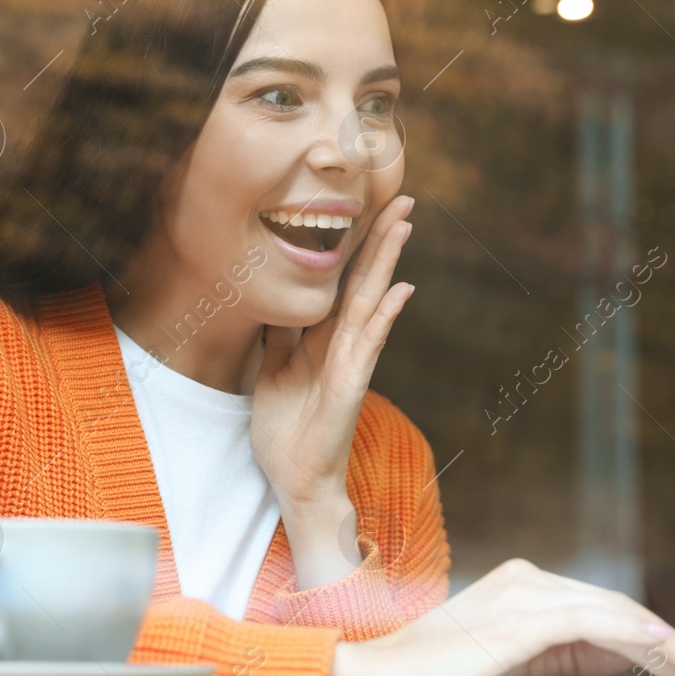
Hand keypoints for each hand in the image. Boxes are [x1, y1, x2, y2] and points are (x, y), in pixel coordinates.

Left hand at [249, 194, 415, 588]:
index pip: (340, 282)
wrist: (294, 479)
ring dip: (388, 262)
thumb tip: (271, 304)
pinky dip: (385, 316)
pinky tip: (402, 289)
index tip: (363, 207)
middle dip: (380, 239)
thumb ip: (276, 338)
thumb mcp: (269, 374)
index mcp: (320, 339)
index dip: (352, 246)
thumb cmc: (285, 433)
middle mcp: (341, 344)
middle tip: (402, 197)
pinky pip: (369, 343)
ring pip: (371, 301)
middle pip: (363, 281)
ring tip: (405, 224)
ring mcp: (350, 362)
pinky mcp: (351, 384)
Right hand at [328, 558, 674, 675]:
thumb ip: (562, 653)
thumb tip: (619, 655)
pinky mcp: (522, 619)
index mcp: (523, 585)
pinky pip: (594, 622)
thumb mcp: (513, 663)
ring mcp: (525, 594)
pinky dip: (635, 633)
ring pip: (616, 614)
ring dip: (667, 647)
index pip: (604, 607)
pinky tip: (665, 648)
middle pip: (619, 608)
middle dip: (672, 644)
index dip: (652, 636)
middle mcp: (528, 579)